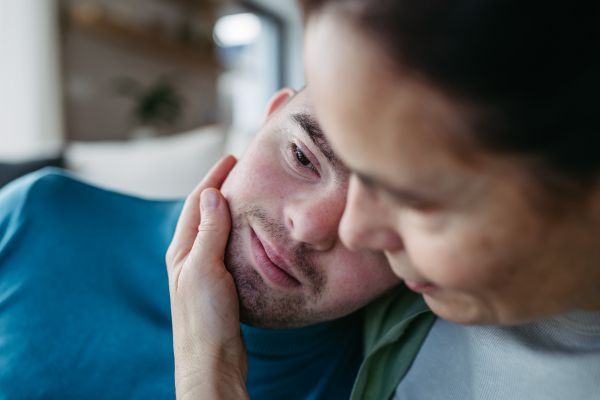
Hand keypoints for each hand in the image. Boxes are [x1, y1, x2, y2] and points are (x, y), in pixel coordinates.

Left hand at [166, 155, 249, 399]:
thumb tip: (211, 194)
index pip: (196, 203)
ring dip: (229, 210)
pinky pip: (227, 248)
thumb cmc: (204, 319)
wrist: (211, 362)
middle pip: (204, 213)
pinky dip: (238, 233)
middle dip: (220, 189)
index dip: (212, 178)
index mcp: (182, 251)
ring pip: (216, 231)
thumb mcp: (205, 269)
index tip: (232, 159)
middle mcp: (189, 258)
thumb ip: (209, 232)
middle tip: (242, 171)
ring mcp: (203, 272)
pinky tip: (252, 235)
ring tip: (249, 195)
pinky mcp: (219, 286)